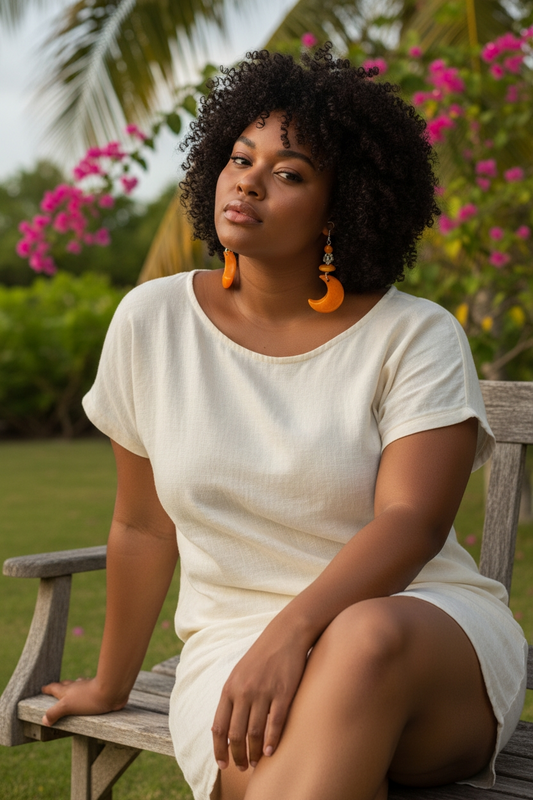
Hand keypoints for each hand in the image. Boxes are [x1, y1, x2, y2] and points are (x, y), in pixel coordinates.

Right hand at [41, 677, 126, 725]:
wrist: (111, 691)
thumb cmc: (88, 698)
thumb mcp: (67, 706)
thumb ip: (54, 713)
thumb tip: (44, 720)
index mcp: (67, 691)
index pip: (54, 688)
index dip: (48, 688)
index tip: (43, 688)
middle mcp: (77, 688)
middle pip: (66, 685)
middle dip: (60, 686)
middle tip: (55, 687)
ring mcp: (88, 688)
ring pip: (78, 686)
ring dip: (74, 688)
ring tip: (72, 690)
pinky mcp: (99, 692)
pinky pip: (90, 690)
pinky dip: (87, 691)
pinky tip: (90, 693)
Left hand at [211, 626, 309, 771]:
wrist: (286, 634)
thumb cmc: (262, 655)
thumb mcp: (239, 674)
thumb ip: (232, 698)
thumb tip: (225, 728)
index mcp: (229, 688)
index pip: (219, 727)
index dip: (219, 750)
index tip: (223, 765)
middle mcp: (244, 692)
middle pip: (236, 735)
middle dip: (238, 756)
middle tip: (243, 767)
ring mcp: (263, 692)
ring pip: (255, 733)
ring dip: (255, 752)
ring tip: (257, 761)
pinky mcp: (283, 692)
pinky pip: (275, 723)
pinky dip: (272, 741)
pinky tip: (272, 751)